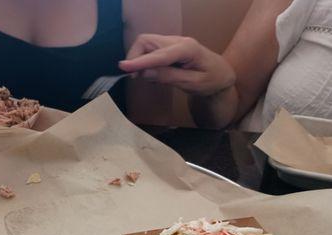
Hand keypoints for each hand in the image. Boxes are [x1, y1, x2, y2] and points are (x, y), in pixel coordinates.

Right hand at [119, 34, 235, 96]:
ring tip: (145, 76)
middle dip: (135, 57)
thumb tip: (145, 73)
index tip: (123, 67)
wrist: (221, 74)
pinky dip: (144, 61)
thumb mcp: (192, 83)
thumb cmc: (210, 80)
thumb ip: (168, 77)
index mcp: (188, 49)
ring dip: (138, 59)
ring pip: (145, 44)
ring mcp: (172, 42)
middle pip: (146, 41)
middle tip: (136, 77)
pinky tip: (152, 73)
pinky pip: (149, 50)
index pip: (159, 54)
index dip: (140, 61)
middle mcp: (178, 41)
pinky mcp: (168, 47)